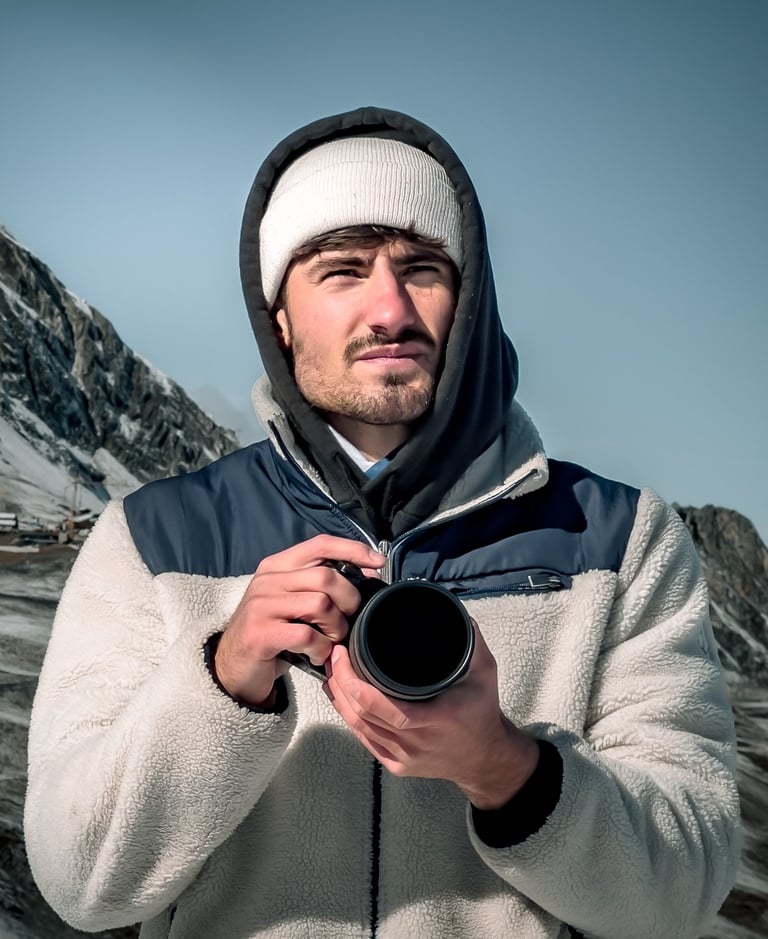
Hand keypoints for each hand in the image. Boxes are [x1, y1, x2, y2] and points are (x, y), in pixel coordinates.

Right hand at [214, 535, 384, 706]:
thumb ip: (317, 584)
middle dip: (349, 600)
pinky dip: (321, 649)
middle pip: (326, 576)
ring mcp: (261, 606)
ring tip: (331, 641)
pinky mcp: (260, 633)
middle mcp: (267, 580)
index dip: (353, 549)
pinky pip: (307, 635)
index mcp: (277, 566)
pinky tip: (317, 655)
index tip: (377, 562)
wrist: (232, 667)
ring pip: (320, 604)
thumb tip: (366, 574)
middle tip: (349, 620)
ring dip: (336, 628)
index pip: (320, 544)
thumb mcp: (290, 600)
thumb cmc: (272, 632)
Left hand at [325, 623, 539, 808]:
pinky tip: (340, 698)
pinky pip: (364, 740)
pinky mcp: (396, 765)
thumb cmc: (483, 713)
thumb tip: (452, 610)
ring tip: (331, 672)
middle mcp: (415, 742)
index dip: (354, 683)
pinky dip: (348, 716)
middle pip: (362, 715)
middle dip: (340, 682)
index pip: (382, 707)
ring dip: (339, 698)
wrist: (487, 759)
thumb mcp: (484, 672)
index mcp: (435, 719)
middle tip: (333, 655)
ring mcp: (403, 757)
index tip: (343, 655)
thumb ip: (470, 640)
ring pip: (358, 727)